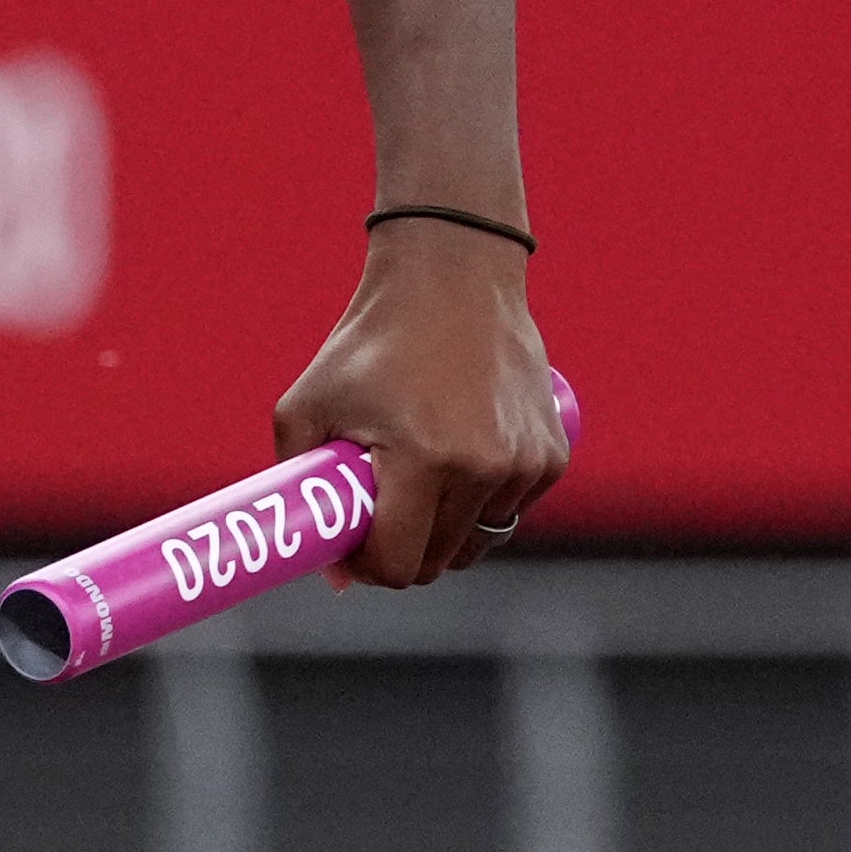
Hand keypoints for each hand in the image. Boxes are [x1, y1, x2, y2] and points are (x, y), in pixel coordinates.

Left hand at [276, 221, 563, 587]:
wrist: (454, 278)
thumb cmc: (372, 343)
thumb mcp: (306, 406)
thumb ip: (298, 487)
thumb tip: (330, 572)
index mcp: (425, 459)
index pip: (400, 565)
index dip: (368, 565)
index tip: (352, 539)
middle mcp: (486, 467)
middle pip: (438, 561)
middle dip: (402, 546)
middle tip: (379, 502)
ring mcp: (526, 463)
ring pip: (475, 541)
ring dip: (444, 525)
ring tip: (419, 467)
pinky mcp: (552, 456)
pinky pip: (508, 511)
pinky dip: (482, 500)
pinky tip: (459, 451)